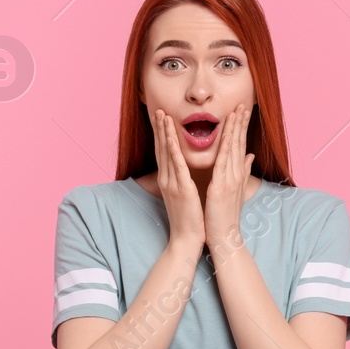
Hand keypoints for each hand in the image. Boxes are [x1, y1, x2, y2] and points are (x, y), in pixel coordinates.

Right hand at [153, 109, 205, 252]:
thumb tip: (190, 171)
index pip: (165, 152)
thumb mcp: (189, 195)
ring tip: (162, 115)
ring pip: (166, 153)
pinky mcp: (180, 190)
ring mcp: (172, 184)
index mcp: (170, 180)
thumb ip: (188, 180)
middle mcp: (167, 179)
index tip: (163, 117)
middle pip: (161, 148)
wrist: (187, 239)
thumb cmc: (191, 219)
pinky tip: (169, 138)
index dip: (163, 134)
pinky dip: (172, 151)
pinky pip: (176, 167)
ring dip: (164, 133)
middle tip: (158, 109)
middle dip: (160, 128)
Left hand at [204, 103, 255, 254]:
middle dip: (241, 122)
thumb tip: (250, 156)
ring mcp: (230, 179)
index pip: (240, 145)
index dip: (241, 127)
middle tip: (243, 103)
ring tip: (236, 110)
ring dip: (234, 128)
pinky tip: (224, 131)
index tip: (242, 110)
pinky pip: (222, 161)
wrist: (224, 236)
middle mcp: (236, 174)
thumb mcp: (236, 190)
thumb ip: (243, 171)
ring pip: (233, 147)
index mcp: (236, 174)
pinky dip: (224, 144)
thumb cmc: (225, 215)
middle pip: (239, 142)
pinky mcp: (221, 186)